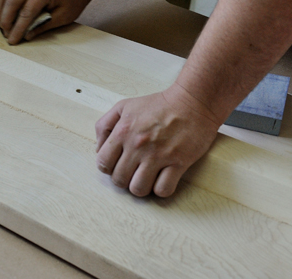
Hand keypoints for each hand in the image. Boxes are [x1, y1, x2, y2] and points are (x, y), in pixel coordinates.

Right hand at [0, 0, 95, 44]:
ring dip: (1, 9)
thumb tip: (27, 35)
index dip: (17, 29)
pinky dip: (2, 0)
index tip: (12, 40)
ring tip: (3, 24)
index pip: (26, 13)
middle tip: (6, 34)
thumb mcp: (63, 17)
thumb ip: (44, 25)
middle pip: (12, 1)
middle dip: (6, 20)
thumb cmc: (72, 0)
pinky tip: (3, 12)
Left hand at [95, 84, 221, 197]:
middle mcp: (138, 145)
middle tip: (132, 171)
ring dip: (140, 187)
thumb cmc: (159, 104)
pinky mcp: (178, 163)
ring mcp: (158, 155)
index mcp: (123, 131)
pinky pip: (163, 190)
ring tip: (146, 177)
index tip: (116, 165)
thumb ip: (105, 125)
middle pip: (119, 179)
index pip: (103, 162)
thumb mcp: (124, 106)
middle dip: (123, 179)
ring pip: (138, 189)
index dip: (107, 167)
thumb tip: (99, 148)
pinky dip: (161, 189)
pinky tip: (162, 178)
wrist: (192, 102)